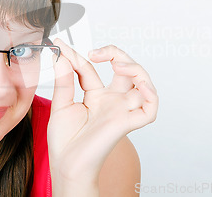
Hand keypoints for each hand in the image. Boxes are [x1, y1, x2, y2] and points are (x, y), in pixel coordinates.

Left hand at [47, 39, 157, 193]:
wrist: (67, 165)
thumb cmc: (65, 141)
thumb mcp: (61, 104)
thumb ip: (63, 80)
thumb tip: (61, 55)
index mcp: (95, 95)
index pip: (91, 68)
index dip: (76, 56)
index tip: (60, 46)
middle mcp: (112, 100)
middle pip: (126, 70)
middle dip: (117, 54)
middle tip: (96, 52)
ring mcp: (121, 110)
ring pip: (143, 84)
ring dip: (136, 69)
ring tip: (118, 64)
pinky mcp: (127, 123)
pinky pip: (150, 109)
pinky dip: (151, 96)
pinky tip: (140, 86)